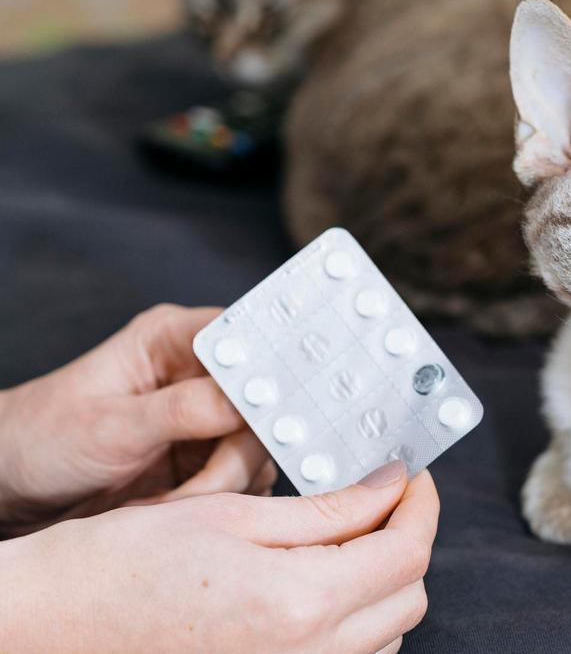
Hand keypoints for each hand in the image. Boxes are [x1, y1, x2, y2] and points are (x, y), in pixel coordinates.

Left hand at [0, 304, 272, 535]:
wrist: (12, 488)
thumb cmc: (42, 440)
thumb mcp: (110, 425)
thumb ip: (184, 410)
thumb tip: (250, 399)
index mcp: (174, 340)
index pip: (248, 341)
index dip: (268, 377)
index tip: (264, 420)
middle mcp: (198, 374)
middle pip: (262, 407)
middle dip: (236, 456)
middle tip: (201, 487)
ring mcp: (206, 418)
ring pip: (257, 450)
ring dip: (224, 486)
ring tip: (170, 503)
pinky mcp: (205, 458)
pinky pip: (242, 479)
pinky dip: (216, 502)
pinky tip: (174, 507)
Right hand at [0, 462, 436, 652]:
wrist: (45, 630)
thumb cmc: (120, 565)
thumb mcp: (229, 515)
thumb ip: (326, 508)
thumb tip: (392, 484)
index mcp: (301, 604)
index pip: (407, 552)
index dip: (421, 504)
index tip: (412, 473)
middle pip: (408, 596)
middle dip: (406, 540)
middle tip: (379, 497)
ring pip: (386, 634)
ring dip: (383, 583)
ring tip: (347, 537)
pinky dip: (354, 623)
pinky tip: (318, 584)